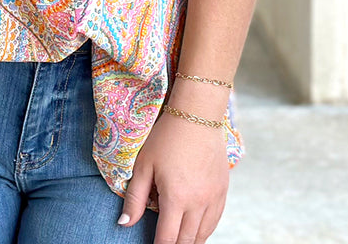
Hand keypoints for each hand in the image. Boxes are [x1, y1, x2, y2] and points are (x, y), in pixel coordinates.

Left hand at [118, 111, 229, 243]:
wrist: (197, 115)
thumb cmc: (166, 137)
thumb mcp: (144, 165)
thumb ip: (135, 198)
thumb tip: (124, 224)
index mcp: (176, 198)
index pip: (167, 239)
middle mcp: (198, 203)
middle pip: (186, 241)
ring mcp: (213, 198)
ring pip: (203, 235)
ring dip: (190, 242)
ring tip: (177, 241)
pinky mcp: (223, 191)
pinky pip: (215, 221)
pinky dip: (204, 231)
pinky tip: (195, 232)